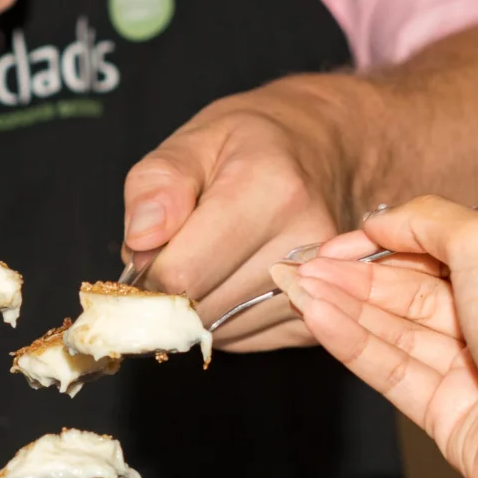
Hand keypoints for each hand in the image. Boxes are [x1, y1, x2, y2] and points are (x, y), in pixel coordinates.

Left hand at [120, 79, 352, 350]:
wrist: (335, 150)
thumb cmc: (259, 143)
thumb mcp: (198, 138)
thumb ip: (157, 183)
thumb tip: (141, 239)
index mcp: (270, 190)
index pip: (182, 274)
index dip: (148, 271)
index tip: (147, 254)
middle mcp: (305, 241)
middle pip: (201, 309)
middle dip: (172, 291)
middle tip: (180, 251)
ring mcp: (323, 284)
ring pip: (221, 331)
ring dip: (198, 308)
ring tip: (212, 259)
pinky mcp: (321, 314)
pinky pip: (247, 339)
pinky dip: (227, 319)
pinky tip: (236, 278)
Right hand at [270, 195, 477, 477]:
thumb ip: (431, 221)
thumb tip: (382, 221)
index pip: (435, 251)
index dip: (381, 245)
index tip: (335, 242)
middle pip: (406, 291)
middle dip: (350, 277)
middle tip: (298, 266)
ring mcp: (468, 369)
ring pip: (391, 330)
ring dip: (341, 307)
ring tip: (294, 288)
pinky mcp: (443, 412)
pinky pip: (388, 369)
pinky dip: (351, 343)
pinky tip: (316, 319)